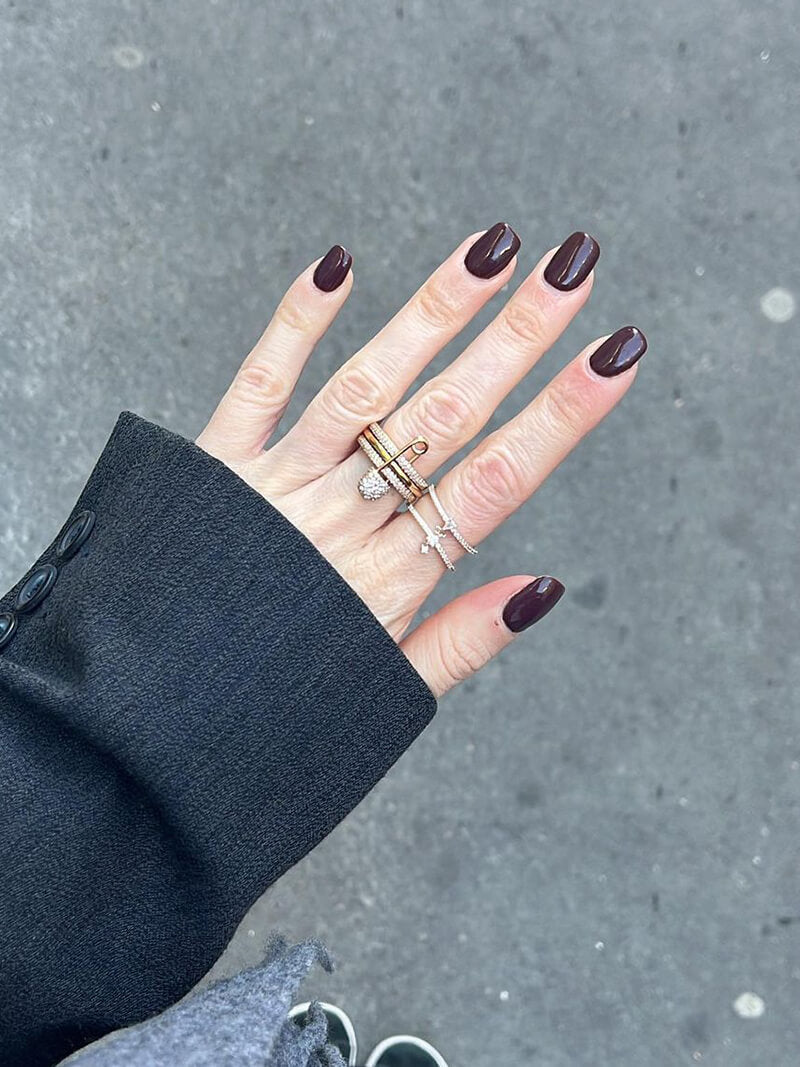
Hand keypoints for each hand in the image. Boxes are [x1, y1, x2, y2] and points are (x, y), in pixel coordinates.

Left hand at [196, 226, 646, 696]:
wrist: (145, 727)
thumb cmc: (269, 714)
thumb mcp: (380, 693)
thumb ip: (462, 641)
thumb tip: (544, 586)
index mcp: (389, 580)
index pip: (495, 483)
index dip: (560, 417)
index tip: (616, 356)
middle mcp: (338, 522)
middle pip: (444, 417)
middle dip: (517, 338)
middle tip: (573, 266)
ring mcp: (273, 487)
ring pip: (365, 387)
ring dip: (431, 314)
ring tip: (489, 250)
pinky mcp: (212, 466)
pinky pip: (257, 385)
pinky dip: (294, 325)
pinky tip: (336, 264)